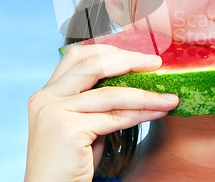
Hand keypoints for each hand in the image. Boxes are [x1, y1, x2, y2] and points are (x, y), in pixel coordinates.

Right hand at [24, 44, 178, 181]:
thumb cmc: (72, 163)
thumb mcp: (85, 124)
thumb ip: (99, 103)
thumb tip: (136, 84)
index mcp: (47, 92)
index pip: (78, 56)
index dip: (109, 51)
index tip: (138, 55)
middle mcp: (46, 97)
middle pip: (93, 64)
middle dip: (129, 61)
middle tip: (156, 63)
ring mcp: (54, 111)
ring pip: (110, 93)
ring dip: (145, 94)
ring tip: (169, 97)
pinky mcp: (67, 128)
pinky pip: (113, 117)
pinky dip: (141, 113)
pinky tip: (158, 112)